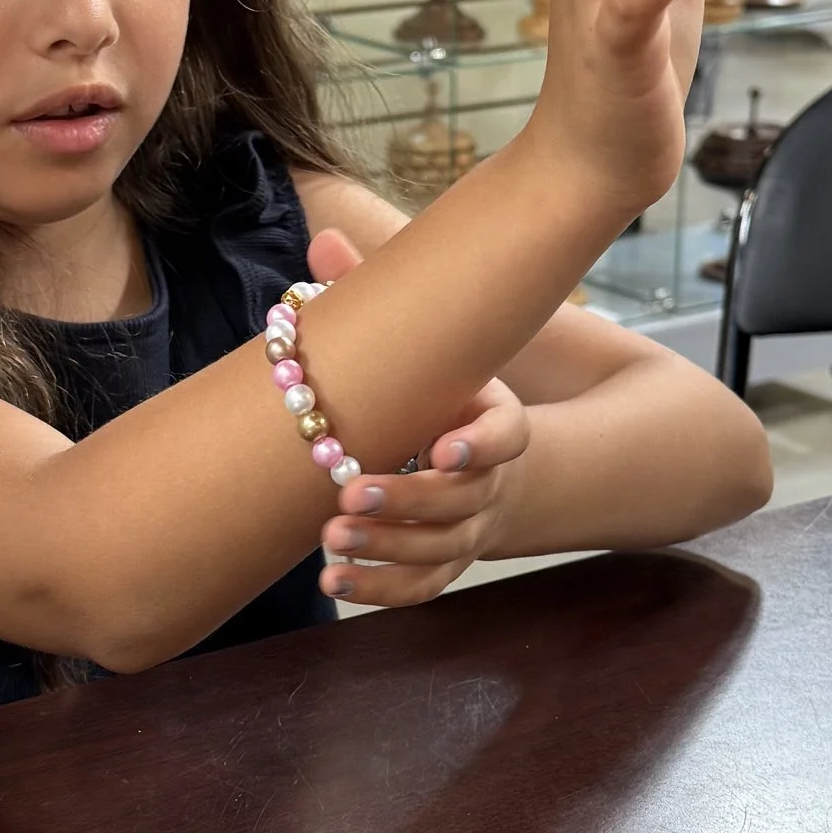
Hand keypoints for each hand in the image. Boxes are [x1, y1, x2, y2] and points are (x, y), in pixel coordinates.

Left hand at [301, 227, 528, 607]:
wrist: (470, 451)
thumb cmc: (437, 386)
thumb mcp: (423, 342)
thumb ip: (377, 290)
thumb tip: (324, 242)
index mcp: (493, 417)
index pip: (507, 436)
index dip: (479, 445)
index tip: (443, 448)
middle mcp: (488, 479)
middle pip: (463, 499)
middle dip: (406, 499)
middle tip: (347, 493)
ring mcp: (470, 525)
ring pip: (439, 548)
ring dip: (386, 549)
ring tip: (331, 539)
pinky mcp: (445, 558)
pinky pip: (423, 585)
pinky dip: (381, 590)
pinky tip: (332, 583)